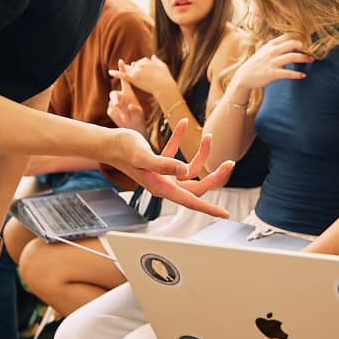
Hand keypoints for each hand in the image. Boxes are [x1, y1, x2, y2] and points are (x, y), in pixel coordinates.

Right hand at [107, 119, 234, 217]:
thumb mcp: (142, 156)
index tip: (225, 214)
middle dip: (214, 175)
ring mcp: (163, 175)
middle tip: (229, 163)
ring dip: (202, 153)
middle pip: (197, 186)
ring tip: (207, 136)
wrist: (109, 143)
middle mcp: (165, 184)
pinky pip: (176, 154)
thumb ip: (163, 164)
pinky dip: (181, 140)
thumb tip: (184, 170)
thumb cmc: (123, 149)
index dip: (209, 208)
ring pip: (191, 170)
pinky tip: (183, 124)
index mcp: (162, 187)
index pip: (191, 200)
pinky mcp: (160, 163)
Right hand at [108, 73, 147, 133]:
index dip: (122, 71)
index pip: (124, 81)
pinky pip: (112, 111)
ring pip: (113, 104)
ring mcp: (114, 104)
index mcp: (128, 94)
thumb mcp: (138, 113)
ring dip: (119, 111)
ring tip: (126, 117)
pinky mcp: (111, 111)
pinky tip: (124, 119)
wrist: (134, 128)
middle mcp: (120, 97)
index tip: (121, 61)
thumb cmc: (138, 117)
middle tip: (117, 104)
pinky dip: (118, 116)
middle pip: (113, 94)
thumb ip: (134, 110)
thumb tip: (130, 107)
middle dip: (115, 99)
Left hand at [109, 56, 175, 98]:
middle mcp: (140, 64)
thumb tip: (153, 56)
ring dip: (124, 70)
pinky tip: (109, 72)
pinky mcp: (133, 78)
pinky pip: (122, 75)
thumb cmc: (166, 78)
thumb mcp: (163, 66)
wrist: (164, 86)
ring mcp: (136, 71)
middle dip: (134, 70)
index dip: (142, 68)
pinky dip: (115, 73)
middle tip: (139, 78)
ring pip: (128, 70)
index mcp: (146, 60)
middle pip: (134, 66)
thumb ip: (157, 61)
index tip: (145, 74)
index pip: (141, 62)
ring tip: (120, 73)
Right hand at [230, 35, 312, 93]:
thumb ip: (276, 46)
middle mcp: (272, 51)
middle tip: (312, 49)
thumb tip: (290, 42)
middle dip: (304, 46)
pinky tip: (303, 75)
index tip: (309, 39)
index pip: (288, 36)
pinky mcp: (272, 73)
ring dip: (304, 58)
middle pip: (293, 44)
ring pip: (292, 57)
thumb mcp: (264, 51)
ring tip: (311, 60)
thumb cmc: (256, 64)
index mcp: (271, 45)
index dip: (300, 36)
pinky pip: (288, 73)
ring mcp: (272, 62)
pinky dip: (297, 74)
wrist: (244, 76)